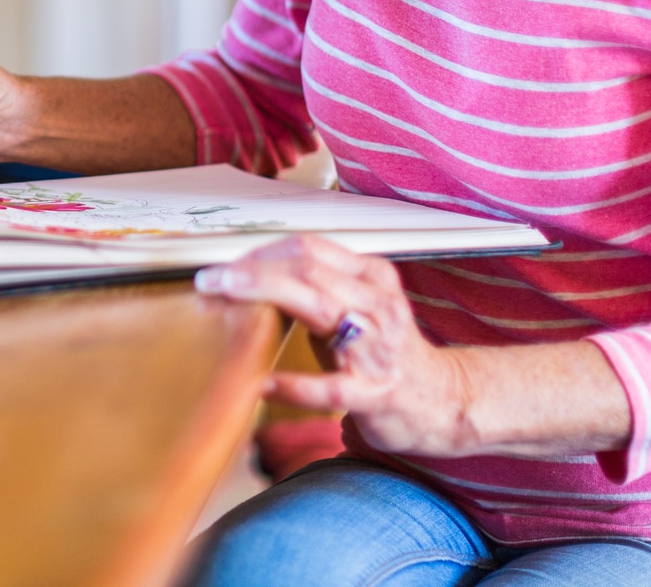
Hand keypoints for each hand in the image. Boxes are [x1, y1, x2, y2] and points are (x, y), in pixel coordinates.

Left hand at [194, 235, 476, 457]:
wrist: (442, 402)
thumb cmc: (384, 352)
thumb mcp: (355, 308)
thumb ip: (312, 288)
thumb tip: (247, 275)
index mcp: (372, 277)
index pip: (309, 248)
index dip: (260, 252)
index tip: (222, 264)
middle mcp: (378, 304)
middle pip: (308, 270)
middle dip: (251, 270)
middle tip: (208, 279)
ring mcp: (379, 349)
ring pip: (319, 309)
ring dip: (263, 300)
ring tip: (222, 304)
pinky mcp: (376, 394)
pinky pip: (331, 388)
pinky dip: (295, 385)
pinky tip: (263, 384)